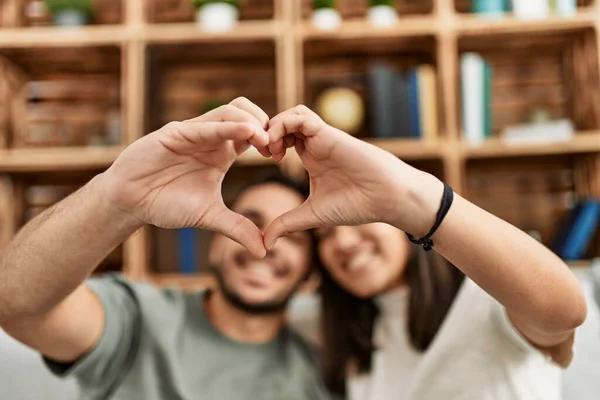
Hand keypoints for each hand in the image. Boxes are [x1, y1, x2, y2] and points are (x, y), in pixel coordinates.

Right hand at [100, 98, 270, 257]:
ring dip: (250, 121)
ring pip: (228, 111)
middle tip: (276, 147)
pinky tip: (246, 132)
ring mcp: (193, 133)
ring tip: (265, 140)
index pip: (252, 133)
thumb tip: (263, 251)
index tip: (282, 157)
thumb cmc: (166, 203)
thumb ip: (237, 228)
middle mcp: (210, 138)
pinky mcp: (175, 134)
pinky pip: (204, 125)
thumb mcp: (209, 216)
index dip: (270, 140)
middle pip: (245, 112)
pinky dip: (226, 126)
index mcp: (221, 152)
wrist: (130, 202)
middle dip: (265, 124)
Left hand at [263, 105, 442, 247]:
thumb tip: (265, 243)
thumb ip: (287, 224)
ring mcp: (322, 137)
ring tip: (270, 150)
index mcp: (311, 158)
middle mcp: (315, 145)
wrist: (385, 198)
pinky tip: (279, 147)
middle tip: (261, 153)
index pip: (283, 138)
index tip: (262, 161)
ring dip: (274, 126)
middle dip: (266, 133)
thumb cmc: (356, 205)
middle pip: (284, 122)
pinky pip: (301, 116)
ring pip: (291, 114)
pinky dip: (284, 124)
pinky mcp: (329, 133)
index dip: (267, 145)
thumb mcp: (312, 215)